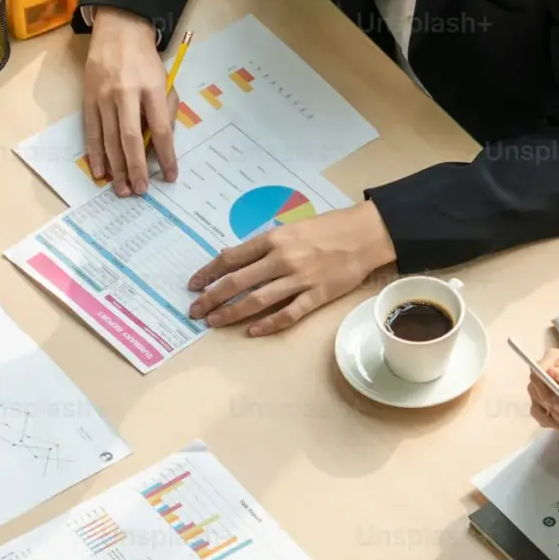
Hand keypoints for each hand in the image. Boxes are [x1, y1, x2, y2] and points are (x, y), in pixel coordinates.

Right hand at [80, 8, 176, 196]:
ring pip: (109, 138)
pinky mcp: (88, 98)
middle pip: (131, 137)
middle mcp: (126, 93)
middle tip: (140, 191)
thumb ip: (165, 110)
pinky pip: (92, 130)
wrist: (119, 31)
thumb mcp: (165, 80)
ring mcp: (104, 96)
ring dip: (116, 167)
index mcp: (151, 88)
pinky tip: (100, 171)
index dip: (167, 155)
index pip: (161, 128)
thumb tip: (162, 144)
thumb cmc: (146, 60)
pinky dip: (95, 153)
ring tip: (121, 189)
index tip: (170, 176)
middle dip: (136, 167)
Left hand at [187, 202, 395, 336]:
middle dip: (211, 298)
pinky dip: (269, 324)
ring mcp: (299, 279)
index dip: (208, 272)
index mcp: (273, 239)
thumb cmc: (327, 228)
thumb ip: (263, 244)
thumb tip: (232, 256)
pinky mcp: (317, 295)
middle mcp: (282, 259)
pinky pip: (288, 313)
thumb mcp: (290, 228)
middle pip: (237, 282)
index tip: (193, 284)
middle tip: (195, 310)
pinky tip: (253, 331)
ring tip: (214, 322)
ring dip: (232, 313)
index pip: (231, 258)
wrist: (365, 235)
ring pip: (257, 300)